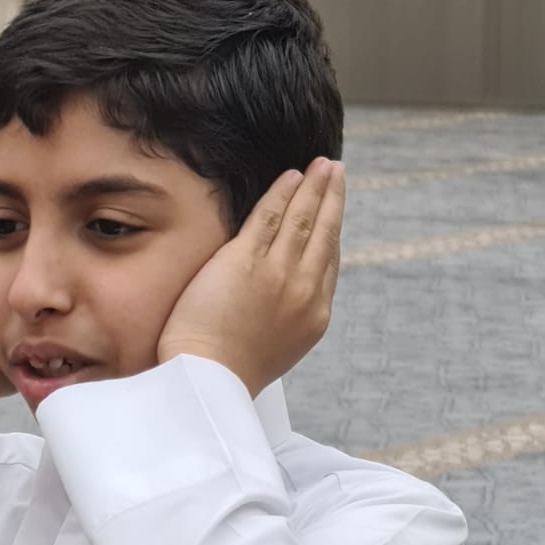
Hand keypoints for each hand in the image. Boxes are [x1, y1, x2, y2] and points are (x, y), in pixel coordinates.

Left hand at [156, 158, 344, 396]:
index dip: (332, 231)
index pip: (328, 263)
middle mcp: (303, 291)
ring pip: (302, 219)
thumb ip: (287, 319)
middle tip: (336, 171)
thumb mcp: (276, 349)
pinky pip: (269, 216)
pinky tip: (292, 176)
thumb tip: (283, 303)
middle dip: (332, 198)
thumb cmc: (229, 372)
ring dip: (314, 187)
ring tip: (322, 165)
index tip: (333, 211)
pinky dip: (283, 193)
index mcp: (313, 317)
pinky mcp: (245, 260)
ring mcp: (276, 273)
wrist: (208, 379)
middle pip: (324, 233)